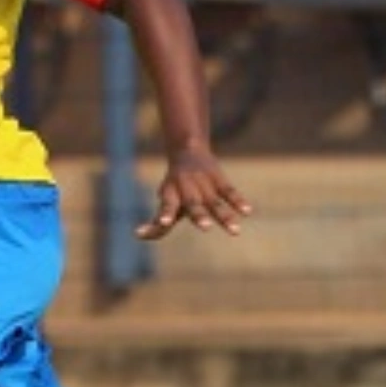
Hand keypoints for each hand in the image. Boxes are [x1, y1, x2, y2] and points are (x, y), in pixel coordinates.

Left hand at [137, 144, 252, 240]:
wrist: (187, 151)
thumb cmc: (175, 187)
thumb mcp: (166, 201)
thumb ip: (157, 222)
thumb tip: (138, 235)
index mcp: (171, 193)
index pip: (167, 205)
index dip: (165, 214)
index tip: (164, 222)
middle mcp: (187, 188)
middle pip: (194, 203)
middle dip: (200, 215)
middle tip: (206, 228)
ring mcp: (204, 183)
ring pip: (215, 201)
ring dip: (225, 216)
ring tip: (235, 231)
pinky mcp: (219, 180)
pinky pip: (229, 191)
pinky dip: (238, 201)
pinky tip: (248, 211)